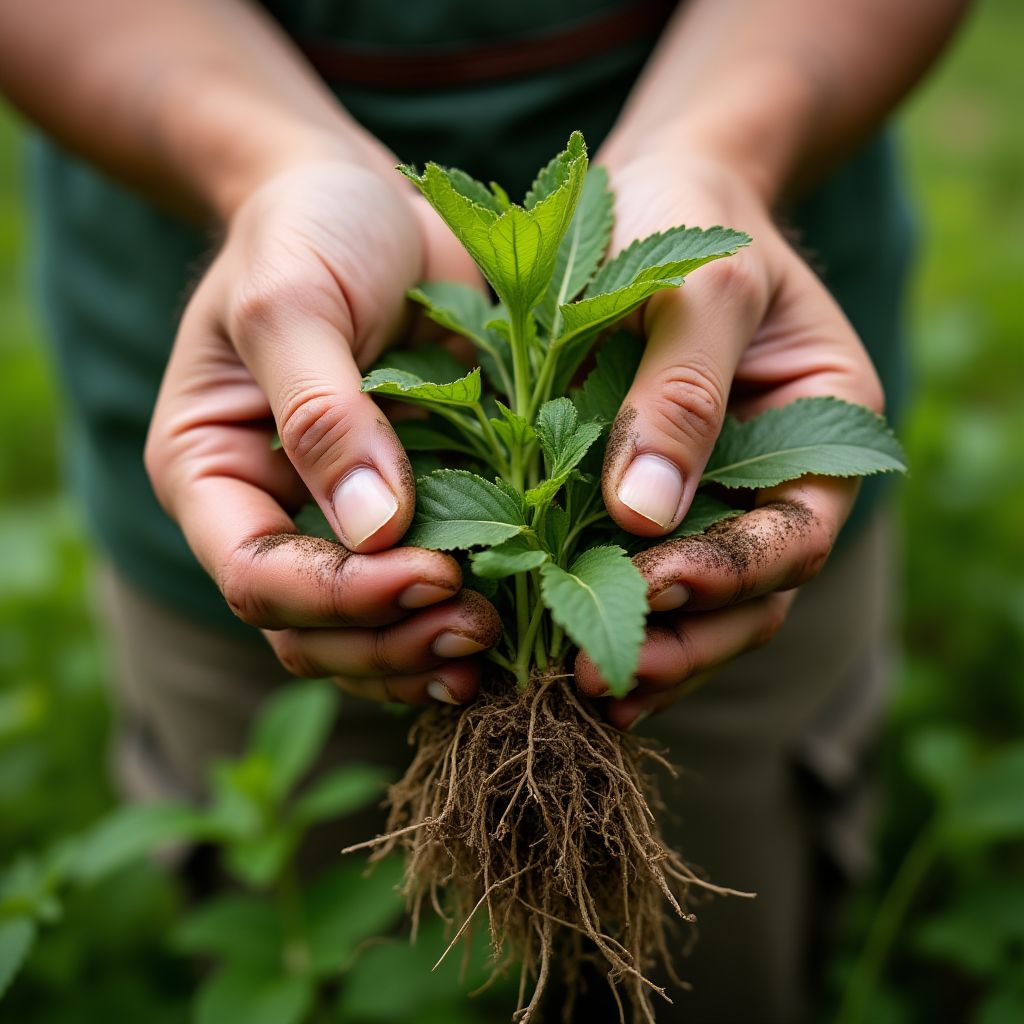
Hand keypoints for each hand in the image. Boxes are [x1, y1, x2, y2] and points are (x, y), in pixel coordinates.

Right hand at [146, 155, 499, 705]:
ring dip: (423, 652)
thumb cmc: (310, 231)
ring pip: (361, 637)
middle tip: (477, 628)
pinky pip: (417, 598)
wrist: (369, 204)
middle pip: (308, 631)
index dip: (340, 596)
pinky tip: (507, 625)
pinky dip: (452, 622)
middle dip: (388, 643)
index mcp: (213, 471)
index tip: (433, 573)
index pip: (256, 577)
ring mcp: (337, 522)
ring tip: (495, 643)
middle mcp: (268, 512)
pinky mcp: (407, 511)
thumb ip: (324, 413)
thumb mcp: (295, 300)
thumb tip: (376, 530)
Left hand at [574, 147, 883, 728]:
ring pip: (695, 608)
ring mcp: (709, 501)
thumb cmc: (686, 217)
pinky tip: (550, 652)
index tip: (657, 590)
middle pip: (750, 596)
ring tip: (578, 692)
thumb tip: (642, 518)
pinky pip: (632, 576)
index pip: (793, 534)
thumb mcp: (696, 283)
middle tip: (608, 679)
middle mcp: (771, 483)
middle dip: (684, 642)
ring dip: (644, 654)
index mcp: (821, 433)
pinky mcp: (643, 505)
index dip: (731, 573)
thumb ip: (680, 394)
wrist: (645, 197)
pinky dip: (600, 617)